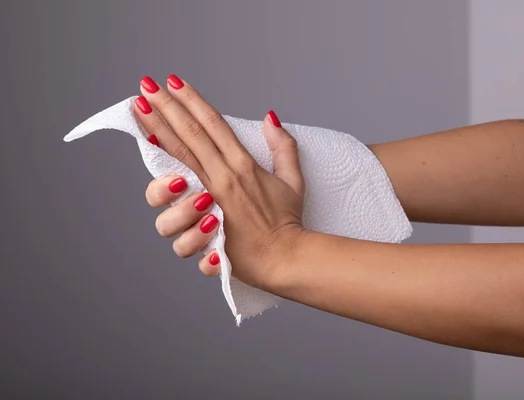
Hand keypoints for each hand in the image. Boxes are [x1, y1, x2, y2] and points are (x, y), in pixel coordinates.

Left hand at [134, 75, 305, 287]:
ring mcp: (210, 205)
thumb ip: (283, 147)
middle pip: (187, 137)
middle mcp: (223, 179)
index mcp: (242, 165)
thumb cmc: (287, 222)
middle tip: (144, 87)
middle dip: (163, 109)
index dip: (191, 101)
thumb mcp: (292, 180)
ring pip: (169, 176)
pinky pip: (174, 222)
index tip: (172, 83)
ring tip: (146, 135)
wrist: (286, 259)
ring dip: (155, 155)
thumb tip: (270, 118)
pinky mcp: (203, 232)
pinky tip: (166, 202)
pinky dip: (169, 212)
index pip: (212, 124)